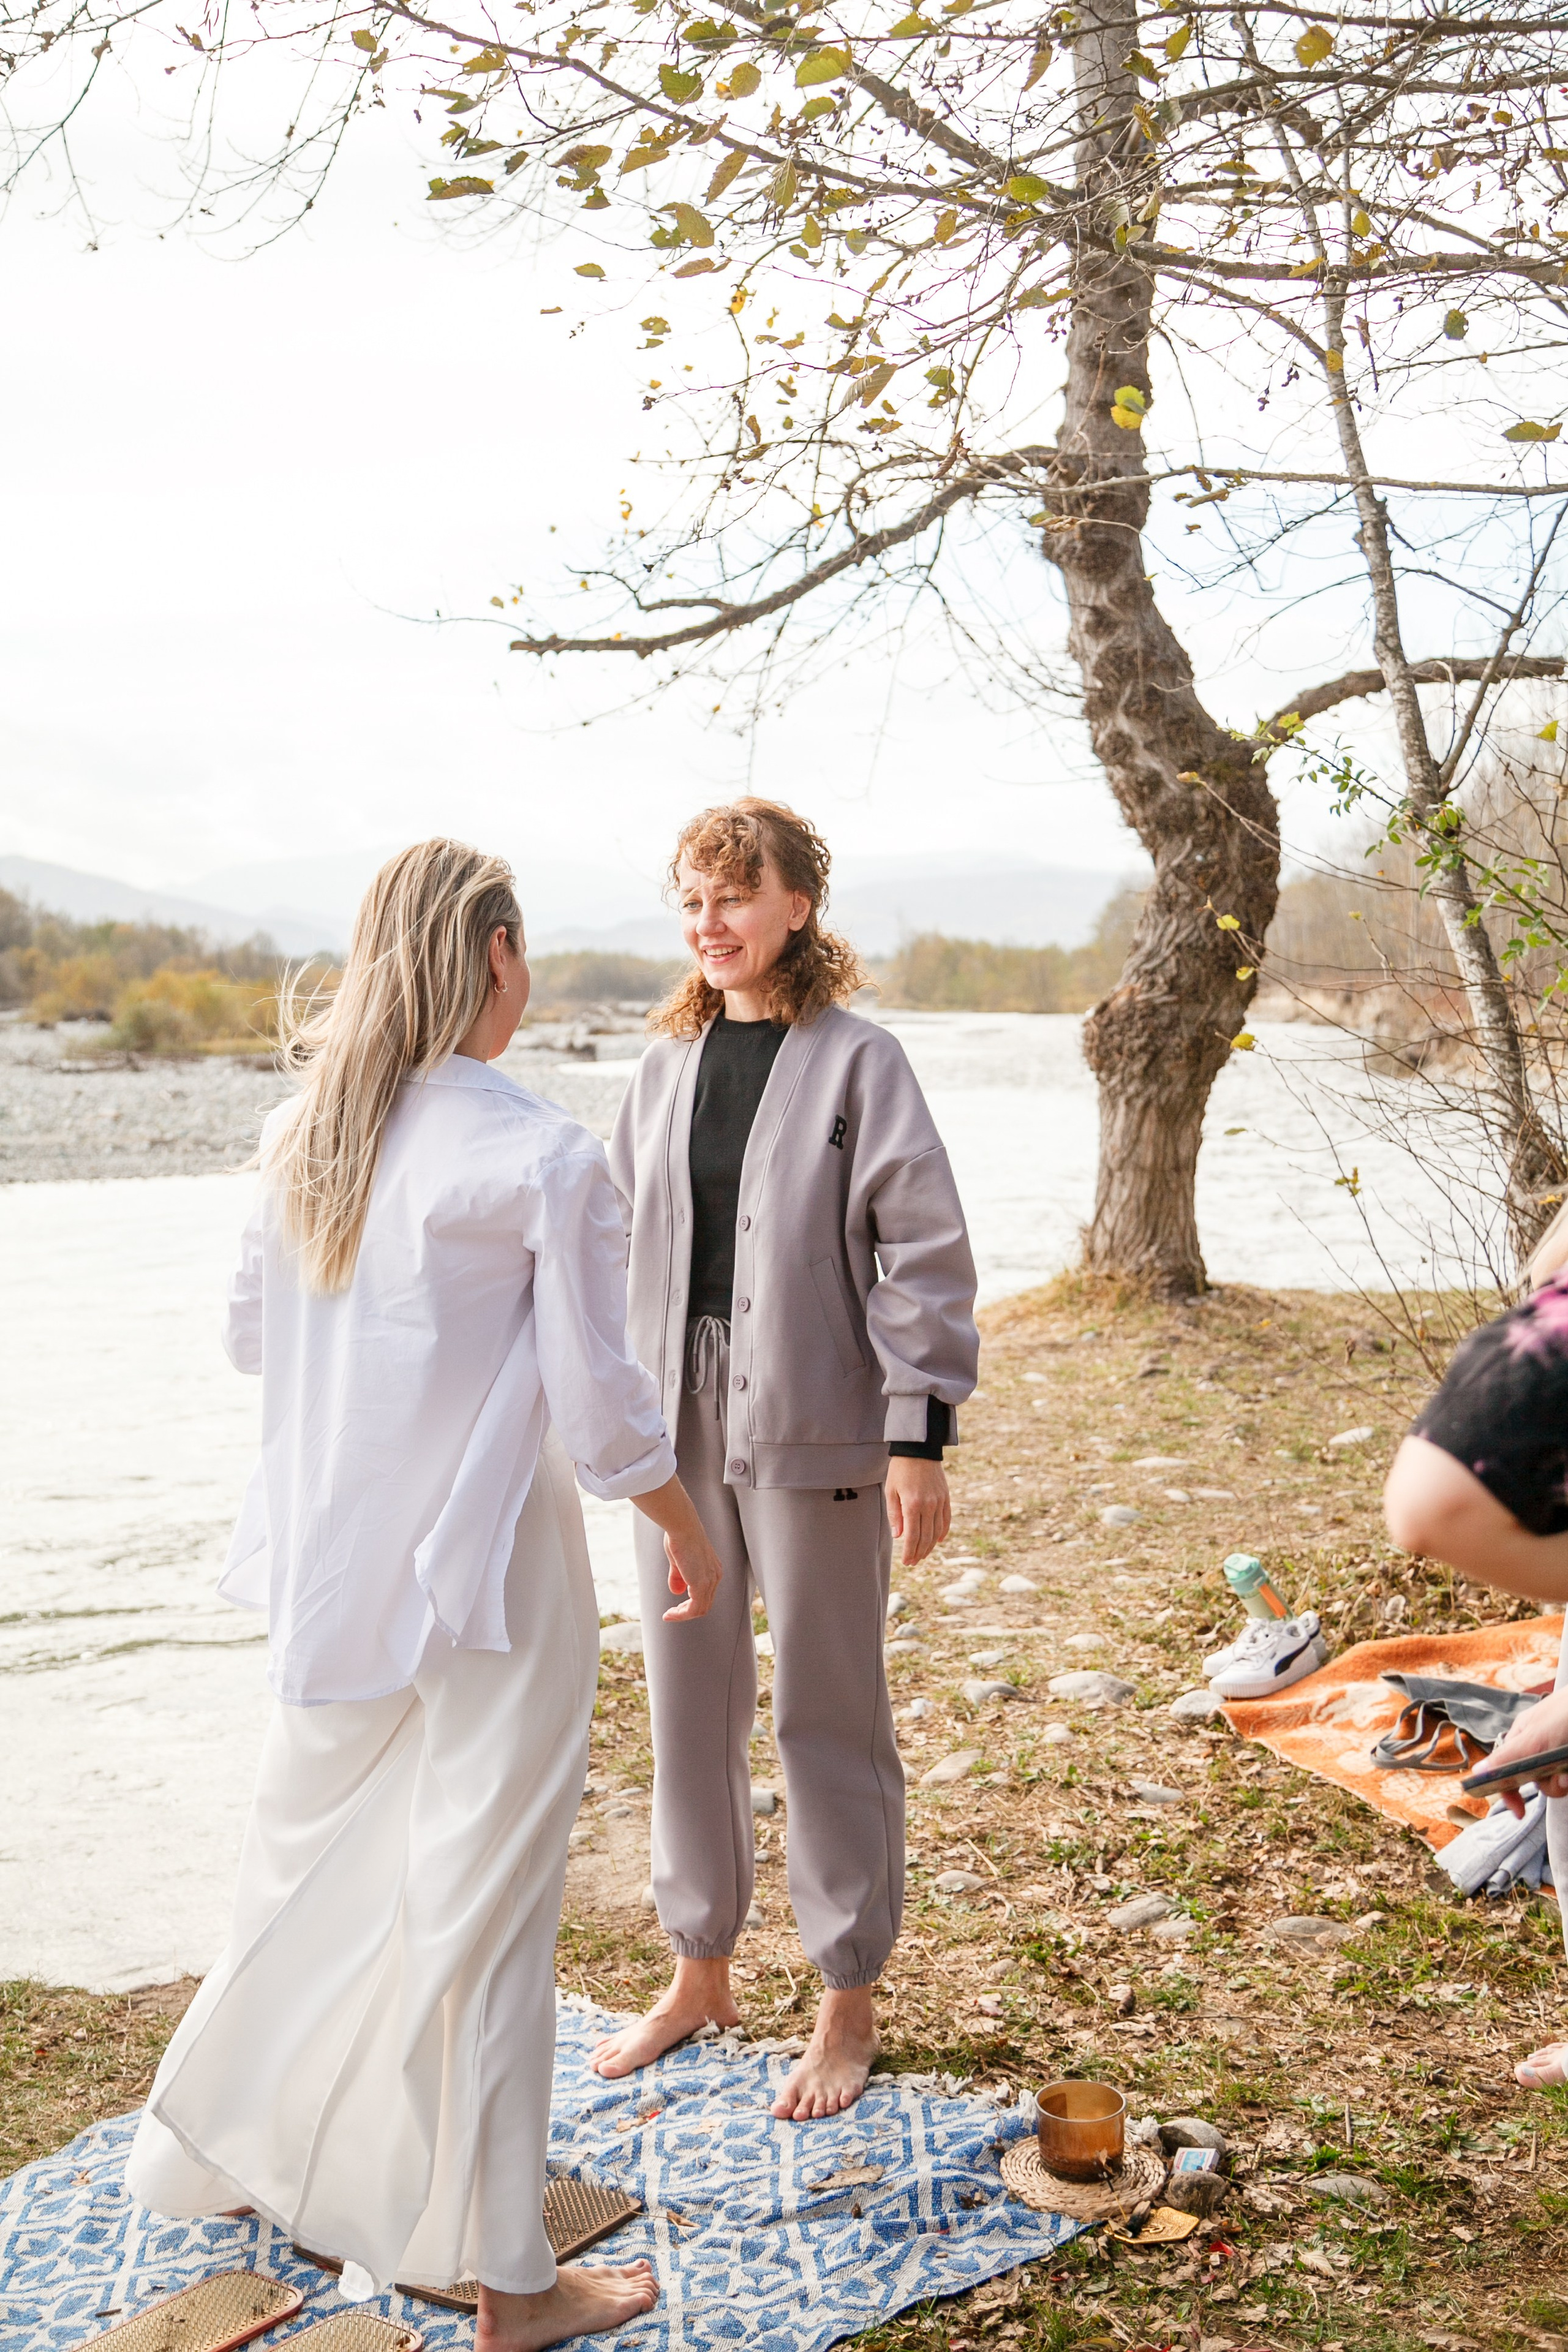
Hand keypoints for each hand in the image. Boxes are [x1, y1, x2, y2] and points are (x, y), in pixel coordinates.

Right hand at [663, 1523, 722, 1621]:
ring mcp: (710, 1581)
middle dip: (686, 1612)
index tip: (675, 1607)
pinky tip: (670, 1614)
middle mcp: (715, 1576)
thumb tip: (676, 1591)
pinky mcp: (701, 1584)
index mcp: (712, 1569)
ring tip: (669, 1615)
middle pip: (704, 1604)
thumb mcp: (678, 1560)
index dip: (690, 1603)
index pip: (705, 1594)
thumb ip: (678, 1577)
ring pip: (700, 1609)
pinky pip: (694, 1609)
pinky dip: (682, 1615)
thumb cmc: (679, 1536)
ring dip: (683, 1615)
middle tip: (671, 1613)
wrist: (682, 1525)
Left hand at [885, 1457, 950, 1566]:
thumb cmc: (900, 1469)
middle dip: (919, 1552)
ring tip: (922, 1554)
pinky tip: (937, 1541)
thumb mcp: (891, 1490)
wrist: (919, 1449)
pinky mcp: (946, 1497)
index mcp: (912, 1504)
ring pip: (937, 1531)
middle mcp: (928, 1505)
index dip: (909, 1551)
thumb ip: (895, 1514)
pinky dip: (942, 1532)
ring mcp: (939, 1501)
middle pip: (926, 1537)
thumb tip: (899, 1536)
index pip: (912, 1536)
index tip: (906, 1561)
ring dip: (930, 1546)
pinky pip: (946, 1519)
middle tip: (913, 1562)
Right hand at [1482, 1681, 1567, 1817]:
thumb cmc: (1565, 1714)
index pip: (1506, 1770)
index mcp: (1522, 1738)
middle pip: (1536, 1780)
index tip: (1519, 1812)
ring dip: (1564, 1781)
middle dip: (1550, 1784)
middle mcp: (1540, 1747)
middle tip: (1562, 1777)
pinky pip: (1567, 1778)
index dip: (1509, 1791)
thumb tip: (1476, 1772)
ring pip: (1556, 1782)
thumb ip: (1506, 1757)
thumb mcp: (1534, 1739)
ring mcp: (1559, 1754)